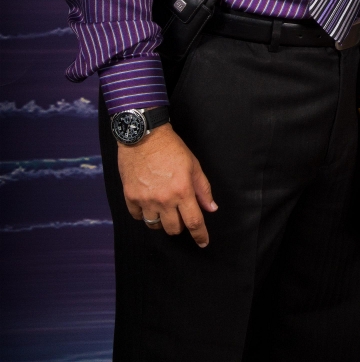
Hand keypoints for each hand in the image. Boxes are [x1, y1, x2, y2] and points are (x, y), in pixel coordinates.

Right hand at [117, 122, 217, 246]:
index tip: (203, 243)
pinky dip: (144, 214)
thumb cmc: (171, 147)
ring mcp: (146, 200)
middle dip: (180, 224)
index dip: (200, 235)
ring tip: (164, 208)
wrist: (144, 135)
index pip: (194, 222)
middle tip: (180, 213)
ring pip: (155, 226)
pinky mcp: (130, 197)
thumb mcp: (193, 164)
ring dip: (162, 221)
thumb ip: (203, 189)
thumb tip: (211, 208)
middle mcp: (164, 199)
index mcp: (182, 191)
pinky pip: (138, 216)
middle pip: (173, 229)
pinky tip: (148, 203)